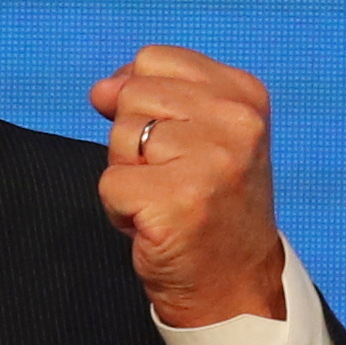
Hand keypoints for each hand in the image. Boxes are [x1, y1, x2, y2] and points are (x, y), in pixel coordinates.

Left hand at [90, 45, 286, 327]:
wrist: (235, 284)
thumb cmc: (211, 207)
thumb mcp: (200, 134)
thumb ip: (152, 97)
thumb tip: (101, 90)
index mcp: (244, 95)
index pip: (153, 60)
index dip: (142, 101)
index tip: (174, 143)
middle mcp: (236, 122)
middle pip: (131, 97)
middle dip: (135, 141)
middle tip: (173, 179)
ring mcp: (210, 161)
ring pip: (118, 139)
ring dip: (128, 176)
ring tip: (166, 201)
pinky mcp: (176, 201)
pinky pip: (110, 184)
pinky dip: (120, 211)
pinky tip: (155, 225)